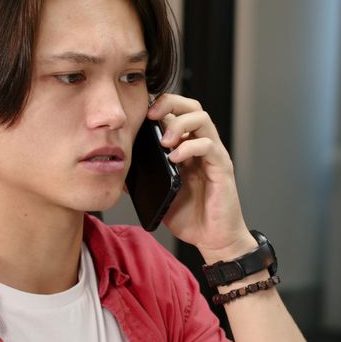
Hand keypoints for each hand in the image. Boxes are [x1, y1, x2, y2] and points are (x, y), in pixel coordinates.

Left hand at [145, 94, 255, 261]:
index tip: (139, 113)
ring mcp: (213, 154)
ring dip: (179, 124)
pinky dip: (190, 147)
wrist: (212, 238)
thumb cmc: (190, 215)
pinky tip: (175, 158)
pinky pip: (209, 145)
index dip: (159, 106)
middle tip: (151, 115)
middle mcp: (201, 145)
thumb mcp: (158, 193)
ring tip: (163, 142)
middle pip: (191, 106)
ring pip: (202, 119)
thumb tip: (118, 169)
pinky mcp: (222, 166)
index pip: (176, 113)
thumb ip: (143, 177)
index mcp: (185, 147)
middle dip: (170, 103)